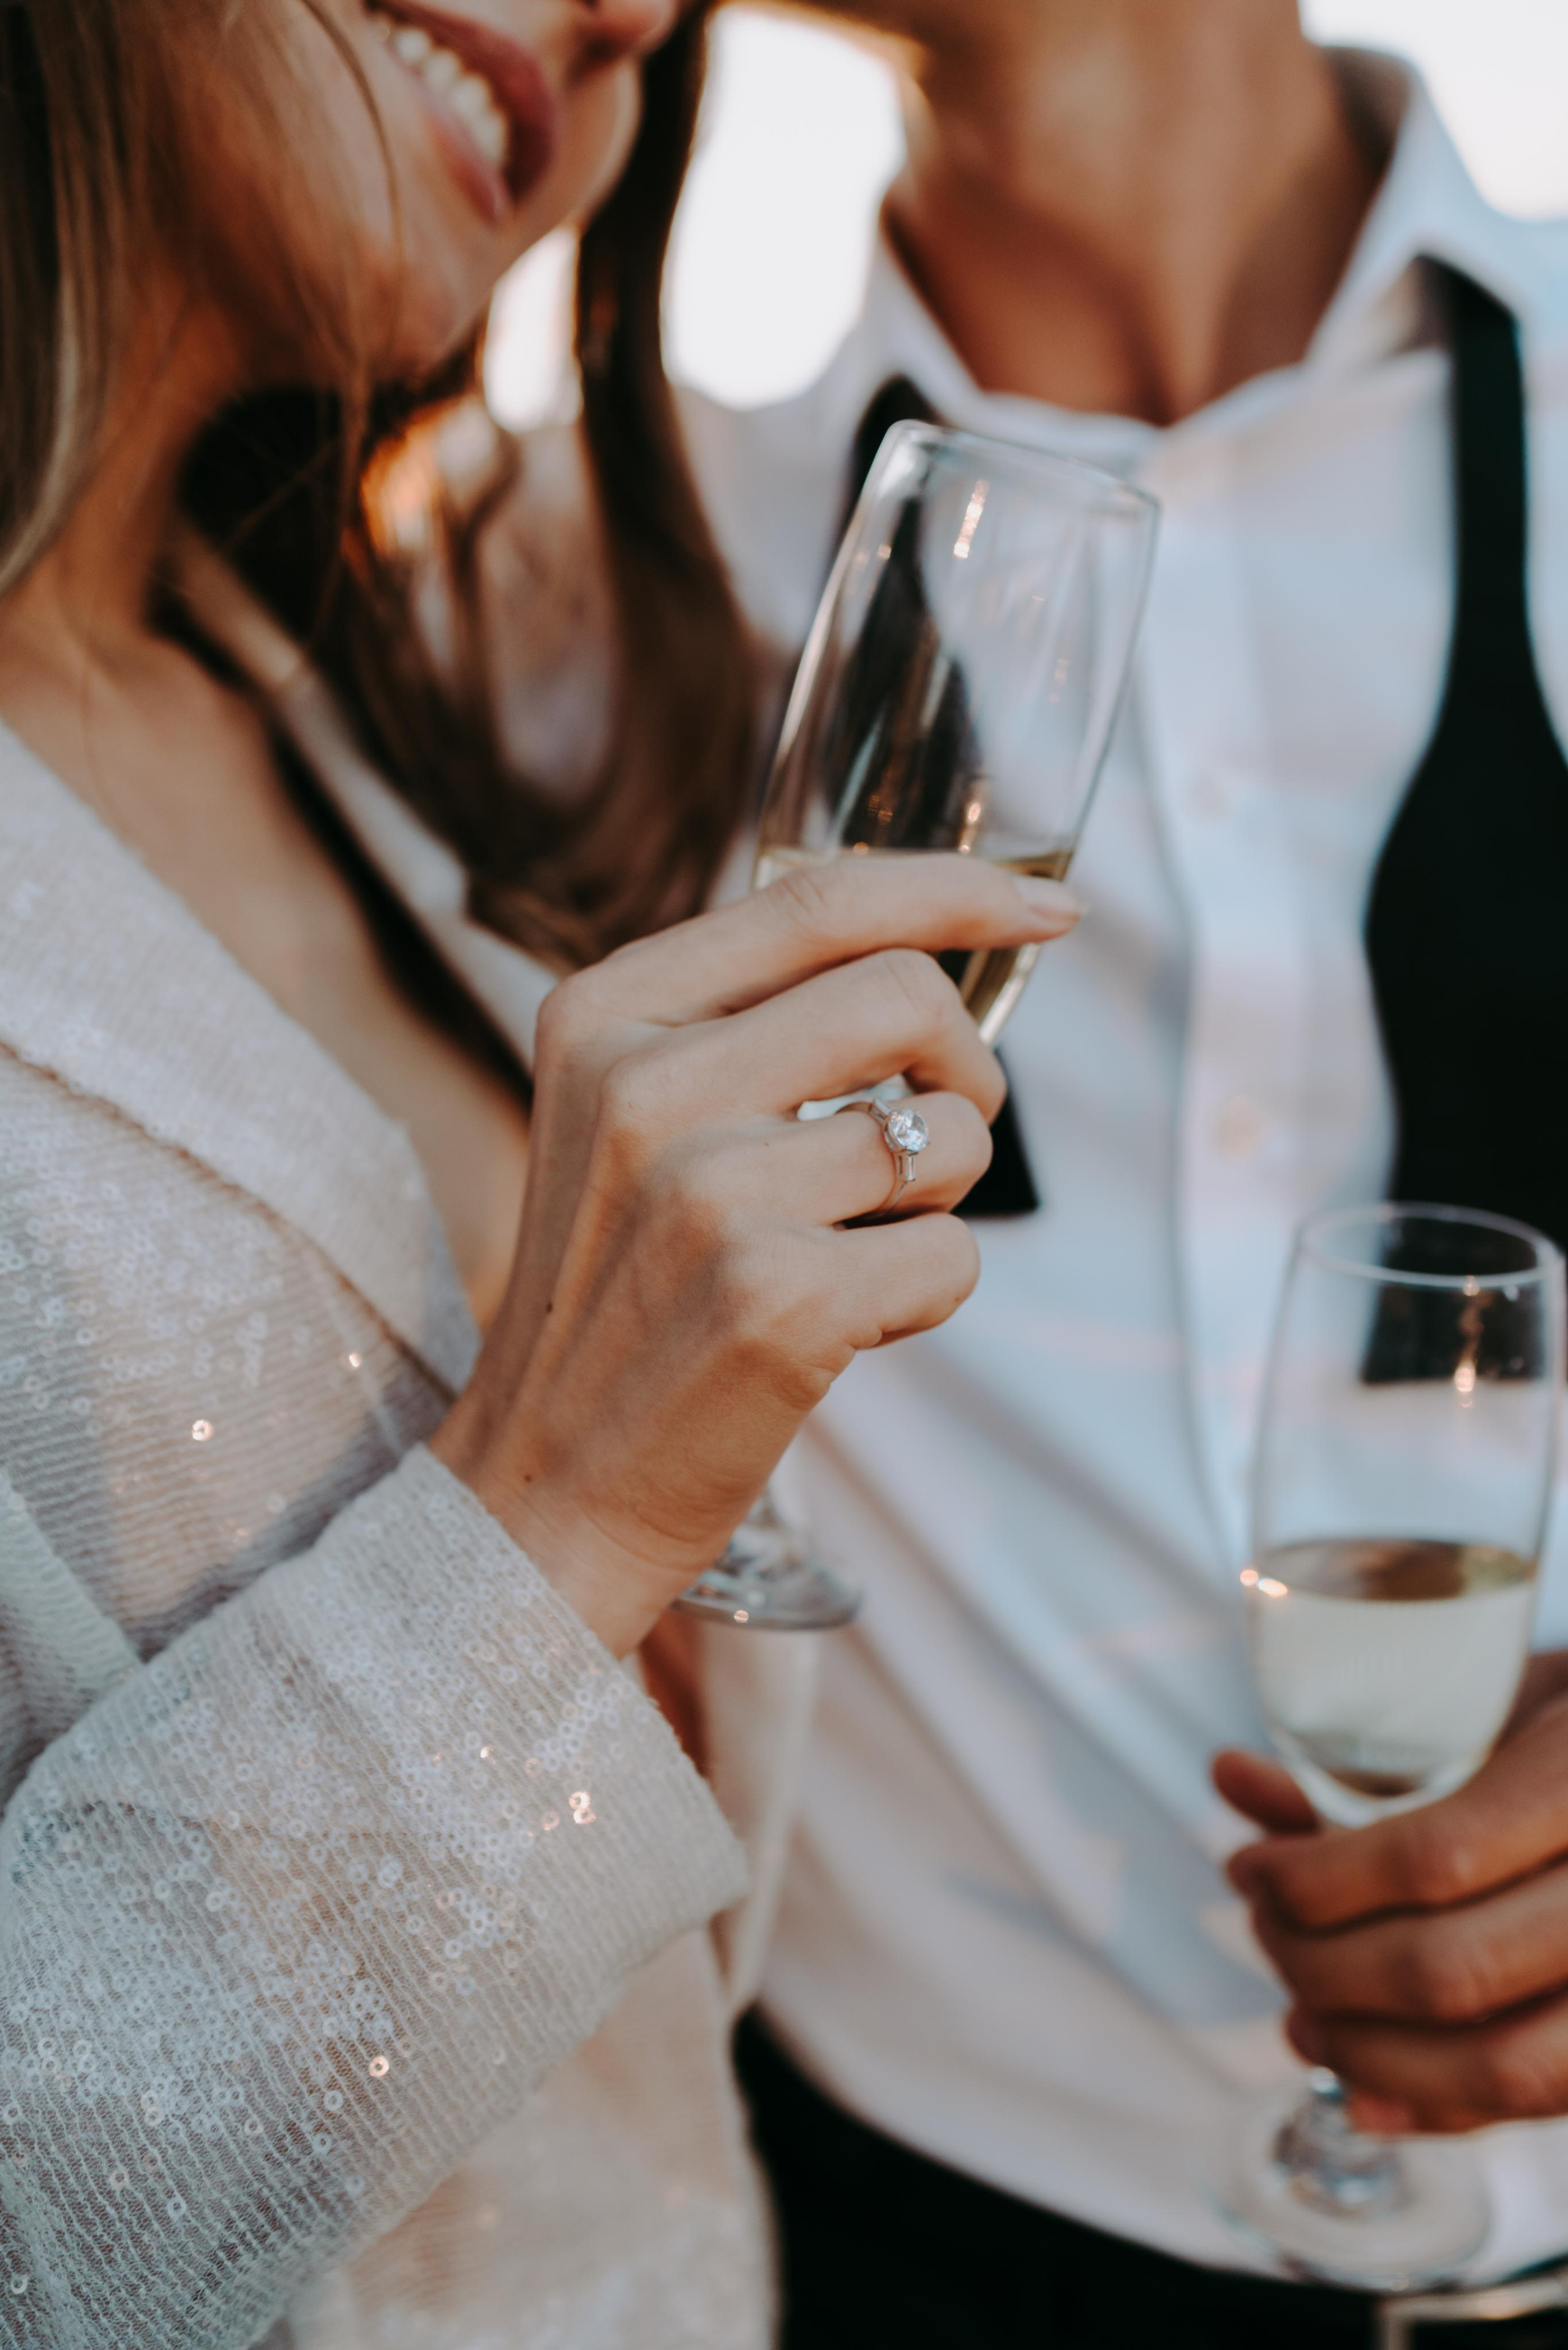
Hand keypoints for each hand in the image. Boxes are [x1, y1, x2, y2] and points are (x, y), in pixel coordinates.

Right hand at [434, 853, 1078, 1655]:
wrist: (546, 1486)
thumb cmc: (621, 1293)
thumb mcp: (627, 1118)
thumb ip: (741, 1021)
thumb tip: (930, 943)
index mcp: (602, 1015)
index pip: (817, 900)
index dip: (958, 888)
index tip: (1052, 910)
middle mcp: (644, 1087)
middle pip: (907, 996)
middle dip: (965, 1071)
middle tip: (943, 1136)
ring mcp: (710, 1193)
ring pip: (948, 1133)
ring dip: (945, 1195)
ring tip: (858, 1246)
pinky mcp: (779, 1300)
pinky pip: (954, 1257)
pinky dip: (929, 1295)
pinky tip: (846, 1324)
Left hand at [1217, 1661, 1567, 2134]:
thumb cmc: (1563, 1735)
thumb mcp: (1489, 1710)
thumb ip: (1372, 1761)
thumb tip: (1229, 1777)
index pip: (1433, 1861)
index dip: (1318, 1882)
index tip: (1251, 1869)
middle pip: (1448, 1972)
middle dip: (1324, 1967)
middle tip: (1268, 1930)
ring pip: (1499, 2064)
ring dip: (1369, 2054)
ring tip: (1301, 2014)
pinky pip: (1538, 2103)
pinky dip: (1435, 2110)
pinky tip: (1361, 2092)